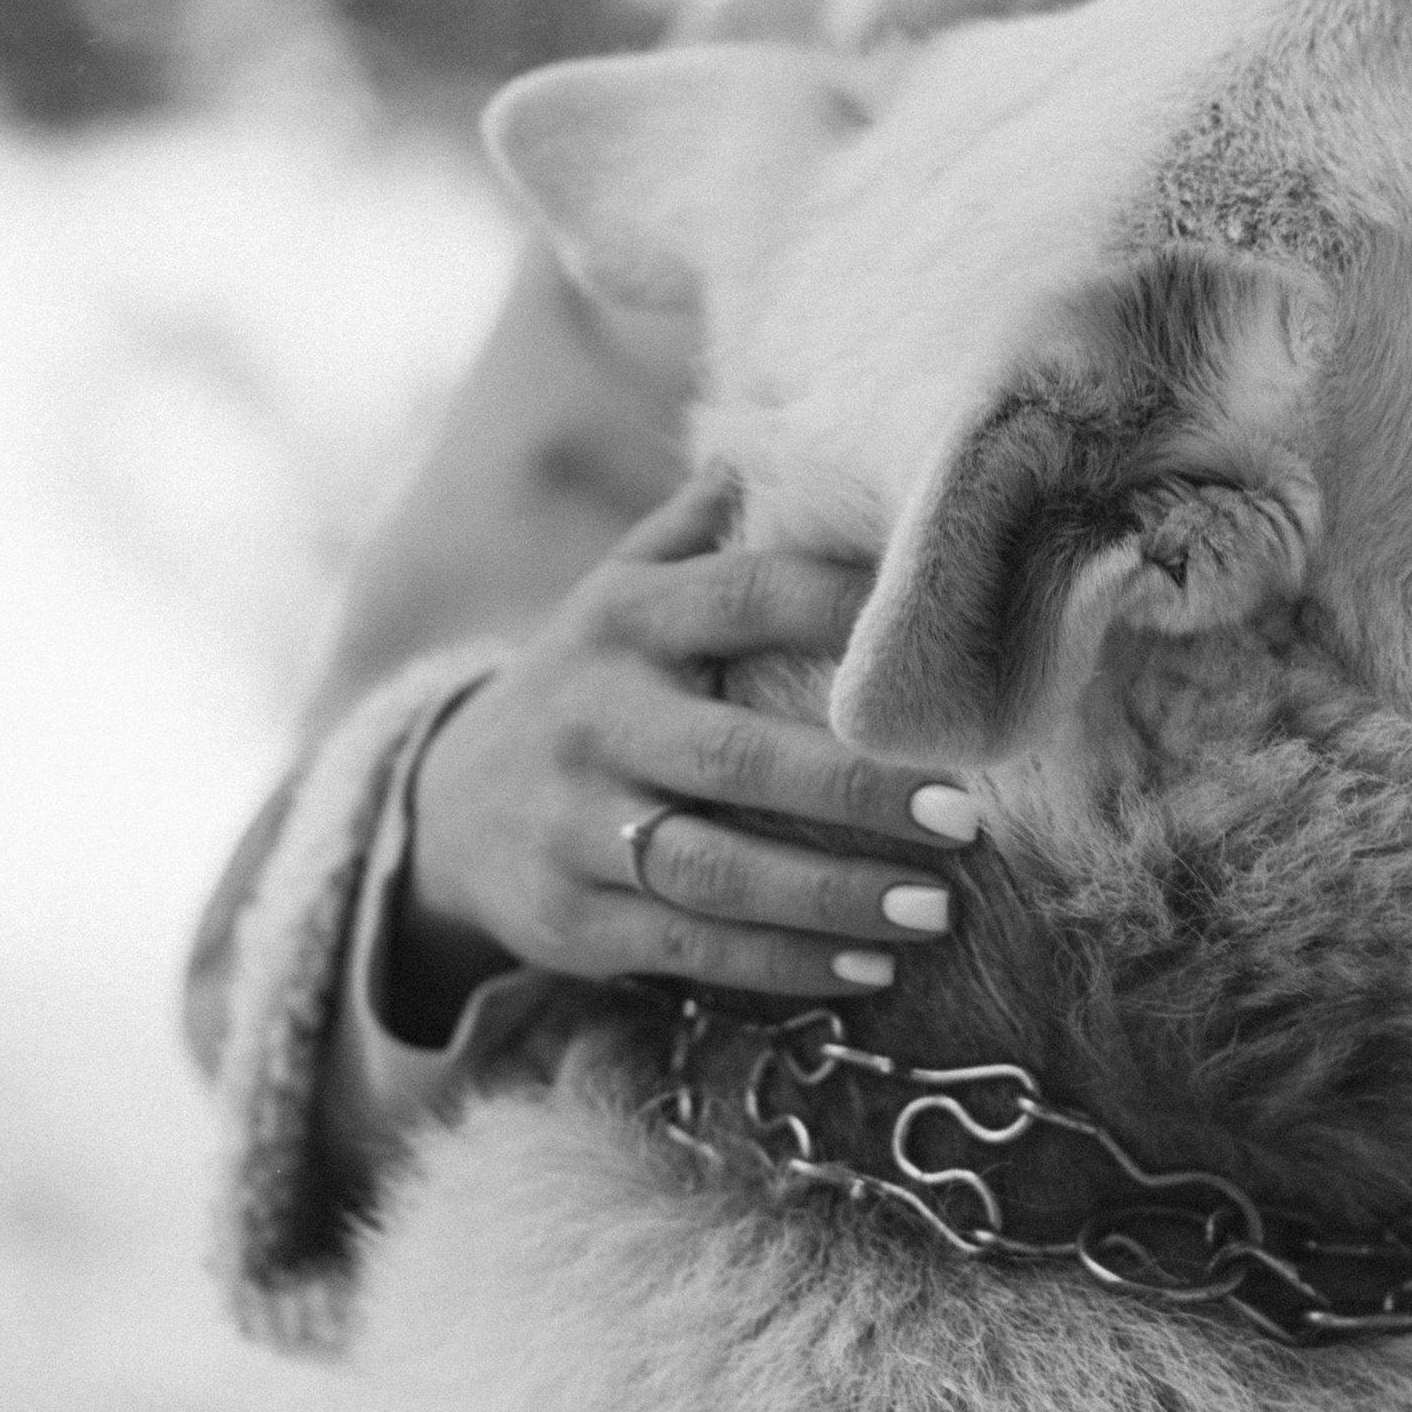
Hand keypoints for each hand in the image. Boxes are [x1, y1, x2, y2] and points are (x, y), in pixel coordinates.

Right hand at [395, 472, 976, 1022]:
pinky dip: (784, 964)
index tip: (946, 649)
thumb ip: (698, 527)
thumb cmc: (588, 686)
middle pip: (738, 756)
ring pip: (716, 868)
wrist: (443, 808)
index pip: (746, 598)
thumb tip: (786, 441)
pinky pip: (690, 944)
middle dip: (857, 789)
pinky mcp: (571, 918)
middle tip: (967, 816)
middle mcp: (594, 716)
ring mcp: (575, 823)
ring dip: (834, 895)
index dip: (845, 614)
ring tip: (936, 911)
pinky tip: (870, 971)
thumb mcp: (616, 593)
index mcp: (622, 618)